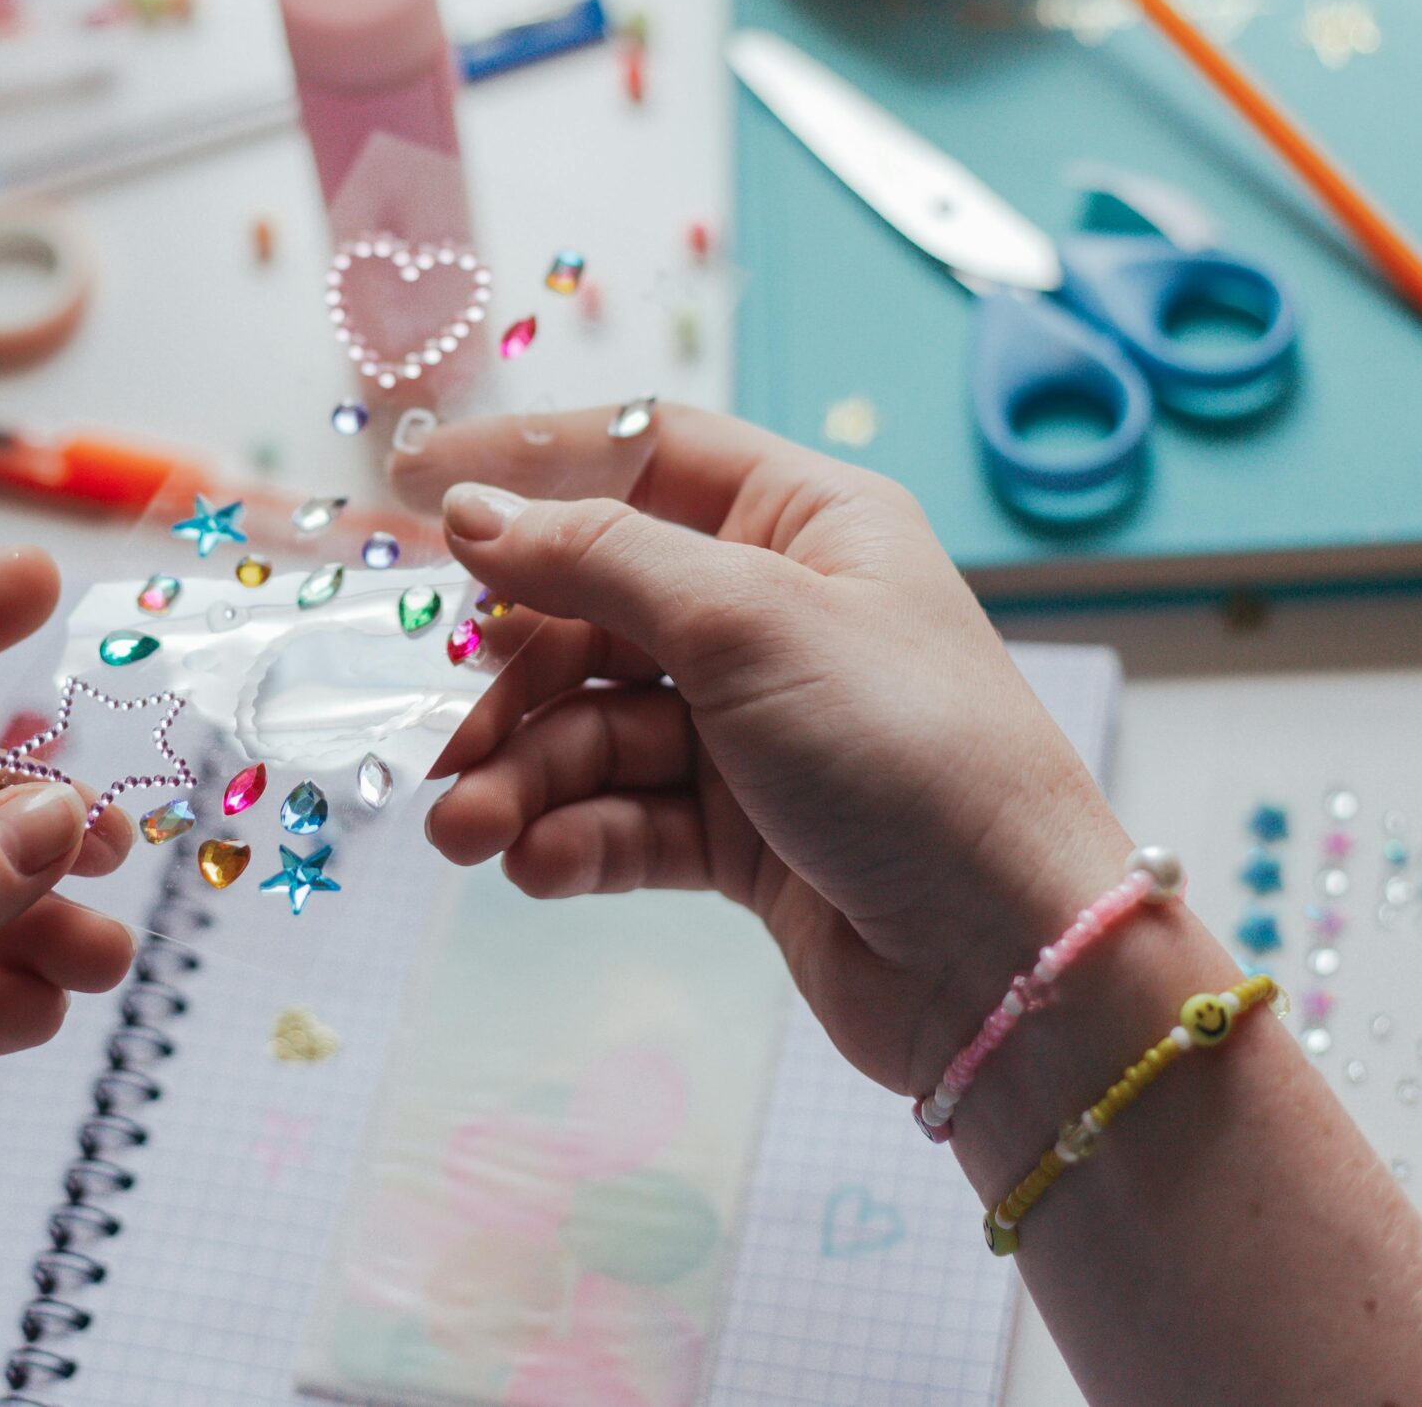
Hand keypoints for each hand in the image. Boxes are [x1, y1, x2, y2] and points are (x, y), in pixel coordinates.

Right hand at [394, 406, 1130, 1097]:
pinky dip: (574, 837)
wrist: (1010, 961)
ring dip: (524, 777)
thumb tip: (470, 514)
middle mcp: (776, 615)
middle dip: (513, 681)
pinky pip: (623, 815)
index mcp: (805, 524)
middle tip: (446, 741)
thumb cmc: (910, 754)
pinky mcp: (741, 835)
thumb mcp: (746, 623)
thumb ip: (595, 560)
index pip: (642, 460)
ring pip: (595, 727)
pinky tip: (540, 867)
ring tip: (469, 832)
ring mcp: (756, 729)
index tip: (411, 489)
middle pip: (594, 611)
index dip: (528, 469)